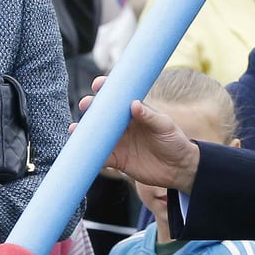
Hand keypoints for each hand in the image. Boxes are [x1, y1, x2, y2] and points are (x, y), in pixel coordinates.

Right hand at [73, 76, 200, 193]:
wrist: (179, 169)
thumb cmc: (175, 142)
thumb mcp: (165, 126)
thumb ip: (150, 116)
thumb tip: (133, 104)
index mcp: (134, 112)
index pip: (117, 98)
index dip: (106, 89)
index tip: (98, 84)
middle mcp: (123, 126)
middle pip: (101, 115)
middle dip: (90, 108)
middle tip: (86, 105)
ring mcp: (118, 142)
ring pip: (96, 135)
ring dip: (83, 132)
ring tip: (75, 129)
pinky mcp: (116, 160)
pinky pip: (99, 157)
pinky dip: (89, 155)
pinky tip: (81, 152)